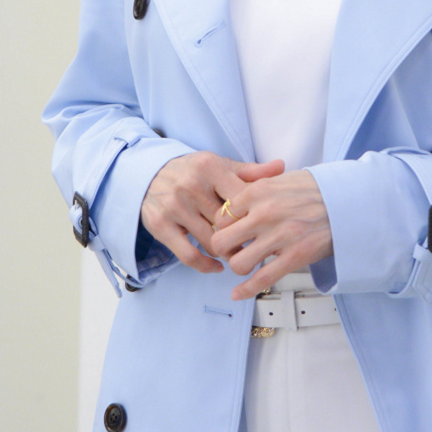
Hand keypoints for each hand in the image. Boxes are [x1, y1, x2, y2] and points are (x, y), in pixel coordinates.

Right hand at [140, 152, 285, 273]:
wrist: (149, 173)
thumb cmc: (193, 171)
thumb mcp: (220, 166)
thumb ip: (250, 171)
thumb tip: (282, 166)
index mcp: (210, 168)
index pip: (242, 198)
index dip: (256, 216)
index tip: (265, 226)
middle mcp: (191, 186)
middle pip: (228, 223)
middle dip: (244, 237)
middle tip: (255, 245)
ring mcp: (175, 207)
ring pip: (211, 241)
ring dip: (227, 252)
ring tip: (237, 253)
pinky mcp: (161, 226)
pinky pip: (189, 255)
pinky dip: (206, 265)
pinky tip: (217, 266)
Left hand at [209, 169, 332, 298]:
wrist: (345, 200)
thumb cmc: (313, 189)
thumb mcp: (279, 178)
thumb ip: (254, 188)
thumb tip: (233, 203)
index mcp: (257, 192)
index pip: (221, 216)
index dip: (222, 228)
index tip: (229, 232)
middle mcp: (264, 214)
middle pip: (221, 241)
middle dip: (224, 249)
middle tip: (233, 249)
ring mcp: (279, 236)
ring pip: (238, 263)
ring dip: (239, 266)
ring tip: (247, 262)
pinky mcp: (294, 256)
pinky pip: (261, 279)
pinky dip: (246, 290)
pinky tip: (238, 293)